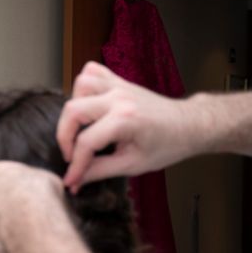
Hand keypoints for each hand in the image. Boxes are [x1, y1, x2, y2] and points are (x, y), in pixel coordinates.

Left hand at [0, 162, 64, 252]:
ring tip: (22, 234)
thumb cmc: (42, 195)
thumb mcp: (47, 179)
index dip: (16, 195)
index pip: (2, 184)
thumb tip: (43, 188)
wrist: (29, 217)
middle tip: (22, 221)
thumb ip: (37, 183)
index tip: (27, 204)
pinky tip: (15, 245)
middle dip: (4, 211)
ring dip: (1, 228)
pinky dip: (0, 245)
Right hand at [58, 61, 188, 191]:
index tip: (71, 179)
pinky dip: (83, 87)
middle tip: (71, 154)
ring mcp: (118, 86)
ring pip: (80, 86)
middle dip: (65, 137)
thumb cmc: (167, 145)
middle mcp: (119, 98)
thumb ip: (99, 171)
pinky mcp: (119, 81)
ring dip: (73, 110)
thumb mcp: (132, 165)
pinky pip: (92, 72)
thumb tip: (75, 180)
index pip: (86, 143)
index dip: (75, 165)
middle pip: (73, 110)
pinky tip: (87, 105)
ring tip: (80, 128)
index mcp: (126, 120)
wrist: (188, 125)